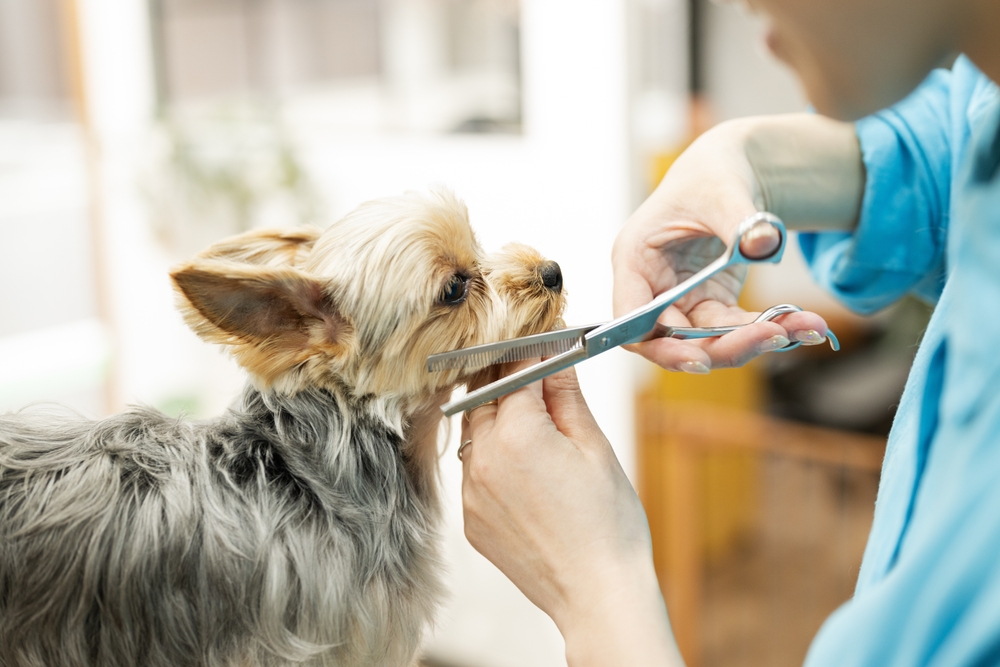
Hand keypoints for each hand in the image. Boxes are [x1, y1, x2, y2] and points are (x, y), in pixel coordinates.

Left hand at [461, 363, 680, 665]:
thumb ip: (566, 396)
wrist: (597, 594)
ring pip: (474, 433)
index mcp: (517, 434)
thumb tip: (557, 355)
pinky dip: (493, 458)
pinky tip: (525, 467)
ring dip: (496, 417)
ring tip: (533, 422)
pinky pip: (474, 471)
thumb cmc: (608, 523)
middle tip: (535, 375)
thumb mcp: (594, 447)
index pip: (515, 371)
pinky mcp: (471, 519)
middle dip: (507, 380)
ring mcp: (471, 493)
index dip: (533, 352)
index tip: (545, 342)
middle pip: (484, 397)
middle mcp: (482, 460)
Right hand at [612, 120, 831, 372]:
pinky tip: (806, 325)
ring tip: (807, 327)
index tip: (699, 360)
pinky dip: (769, 329)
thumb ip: (740, 220)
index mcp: (635, 258)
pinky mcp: (709, 304)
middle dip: (724, 346)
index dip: (659, 347)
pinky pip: (734, 329)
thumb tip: (765, 243)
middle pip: (674, 340)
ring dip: (756, 341)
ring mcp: (680, 300)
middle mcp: (651, 288)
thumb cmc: (712, 174)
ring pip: (709, 341)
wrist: (731, 171)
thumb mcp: (723, 190)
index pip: (632, 321)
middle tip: (774, 337)